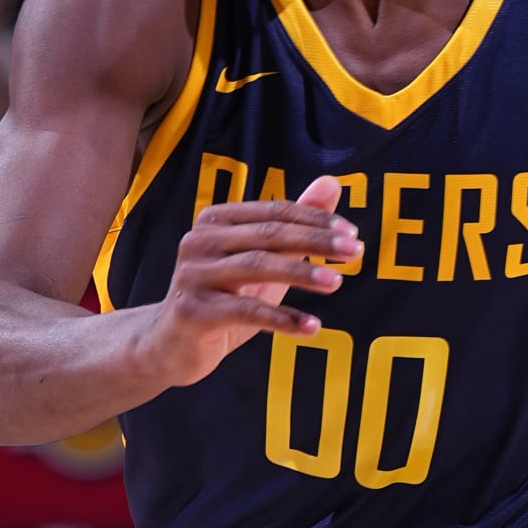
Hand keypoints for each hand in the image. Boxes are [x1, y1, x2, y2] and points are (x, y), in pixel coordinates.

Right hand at [144, 175, 358, 388]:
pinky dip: (283, 318)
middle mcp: (200, 240)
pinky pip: (246, 311)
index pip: (275, 211)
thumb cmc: (223, 299)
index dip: (316, 219)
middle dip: (316, 241)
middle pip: (269, 234)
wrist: (171, 345)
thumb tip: (331, 182)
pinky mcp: (194, 311)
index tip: (352, 233)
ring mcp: (194, 275)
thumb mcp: (262, 260)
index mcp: (216, 220)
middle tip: (355, 251)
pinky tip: (311, 326)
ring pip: (257, 266)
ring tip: (336, 282)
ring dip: (302, 273)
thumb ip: (295, 224)